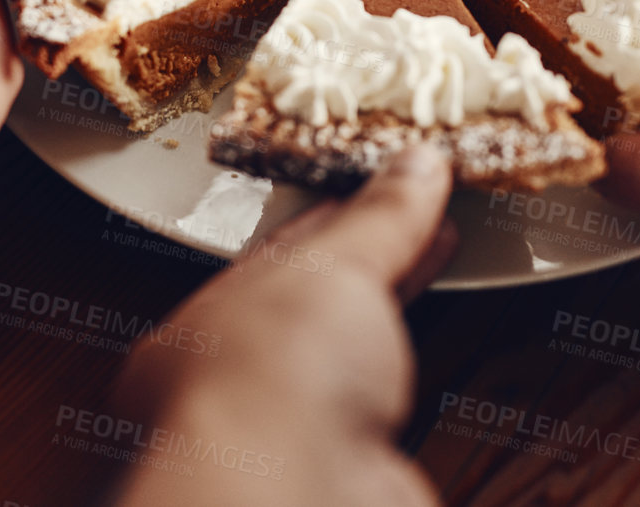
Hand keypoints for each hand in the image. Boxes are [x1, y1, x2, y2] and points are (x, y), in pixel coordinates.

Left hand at [111, 146, 455, 506]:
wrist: (298, 497)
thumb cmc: (269, 382)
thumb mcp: (331, 265)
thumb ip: (379, 218)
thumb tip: (415, 166)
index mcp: (199, 332)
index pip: (272, 258)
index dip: (333, 216)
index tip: (380, 185)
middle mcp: (235, 391)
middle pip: (311, 310)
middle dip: (368, 259)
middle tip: (422, 213)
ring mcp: (290, 439)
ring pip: (348, 360)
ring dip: (392, 306)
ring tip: (437, 250)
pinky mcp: (351, 475)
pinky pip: (391, 410)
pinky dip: (419, 366)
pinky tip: (440, 338)